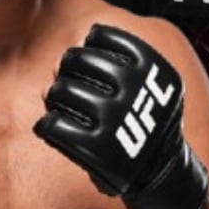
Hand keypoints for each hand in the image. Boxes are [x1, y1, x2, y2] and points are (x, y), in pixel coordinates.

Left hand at [35, 24, 208, 208]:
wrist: (161, 171)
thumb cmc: (145, 120)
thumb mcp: (150, 82)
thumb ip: (115, 60)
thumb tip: (65, 53)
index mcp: (149, 66)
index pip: (100, 37)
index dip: (87, 47)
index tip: (88, 63)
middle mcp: (133, 89)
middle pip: (75, 59)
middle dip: (66, 69)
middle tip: (69, 83)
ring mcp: (114, 118)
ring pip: (60, 89)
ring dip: (53, 95)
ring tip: (60, 104)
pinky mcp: (96, 148)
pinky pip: (53, 125)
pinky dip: (47, 125)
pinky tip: (54, 127)